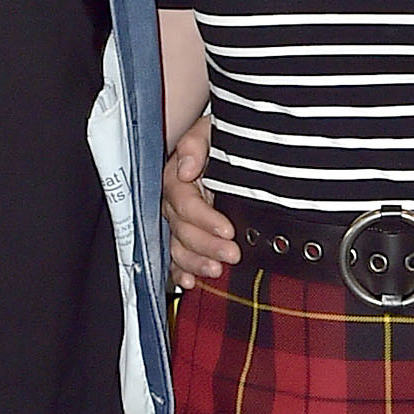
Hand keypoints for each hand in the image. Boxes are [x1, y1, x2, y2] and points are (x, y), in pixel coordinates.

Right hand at [162, 109, 239, 285]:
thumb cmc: (226, 138)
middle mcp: (175, 202)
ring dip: (195, 262)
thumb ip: (197, 143)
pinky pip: (176, 256)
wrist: (238, 147)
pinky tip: (188, 282)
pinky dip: (181, 271)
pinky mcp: (187, 235)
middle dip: (206, 245)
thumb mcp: (213, 130)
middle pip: (180, 229)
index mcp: (178, 177)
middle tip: (232, 255)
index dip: (204, 218)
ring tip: (216, 271)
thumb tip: (186, 169)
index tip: (229, 229)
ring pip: (177, 246)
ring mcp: (180, 221)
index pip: (184, 202)